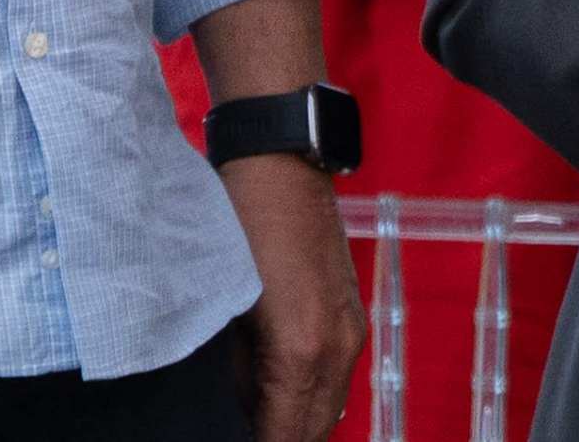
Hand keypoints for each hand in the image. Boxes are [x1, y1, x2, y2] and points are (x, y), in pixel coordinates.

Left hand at [219, 154, 364, 441]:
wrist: (279, 165)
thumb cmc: (238, 229)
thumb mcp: (224, 311)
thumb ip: (239, 372)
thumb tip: (241, 411)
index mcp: (302, 350)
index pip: (287, 436)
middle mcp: (338, 346)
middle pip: (316, 429)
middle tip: (246, 440)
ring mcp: (353, 328)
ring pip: (332, 407)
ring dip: (300, 426)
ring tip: (260, 430)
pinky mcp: (354, 313)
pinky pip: (338, 376)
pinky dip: (313, 398)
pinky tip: (283, 399)